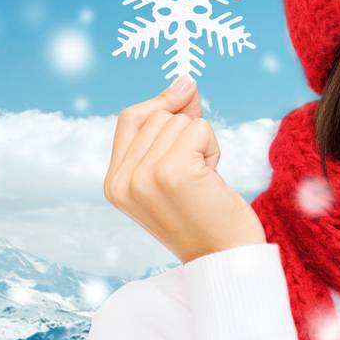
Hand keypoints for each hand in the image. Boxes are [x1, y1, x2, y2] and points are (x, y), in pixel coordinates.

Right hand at [103, 76, 267, 264]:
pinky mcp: (172, 172)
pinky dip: (213, 147)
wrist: (225, 258)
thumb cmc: (206, 215)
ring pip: (179, 121)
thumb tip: (184, 82)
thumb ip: (170, 130)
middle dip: (187, 133)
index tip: (188, 93)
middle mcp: (122, 180)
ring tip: (204, 180)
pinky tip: (213, 179)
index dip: (160, 101)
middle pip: (157, 116)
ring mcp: (144, 176)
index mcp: (113, 184)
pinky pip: (198, 128)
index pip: (129, 119)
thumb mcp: (175, 171)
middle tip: (199, 172)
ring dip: (203, 143)